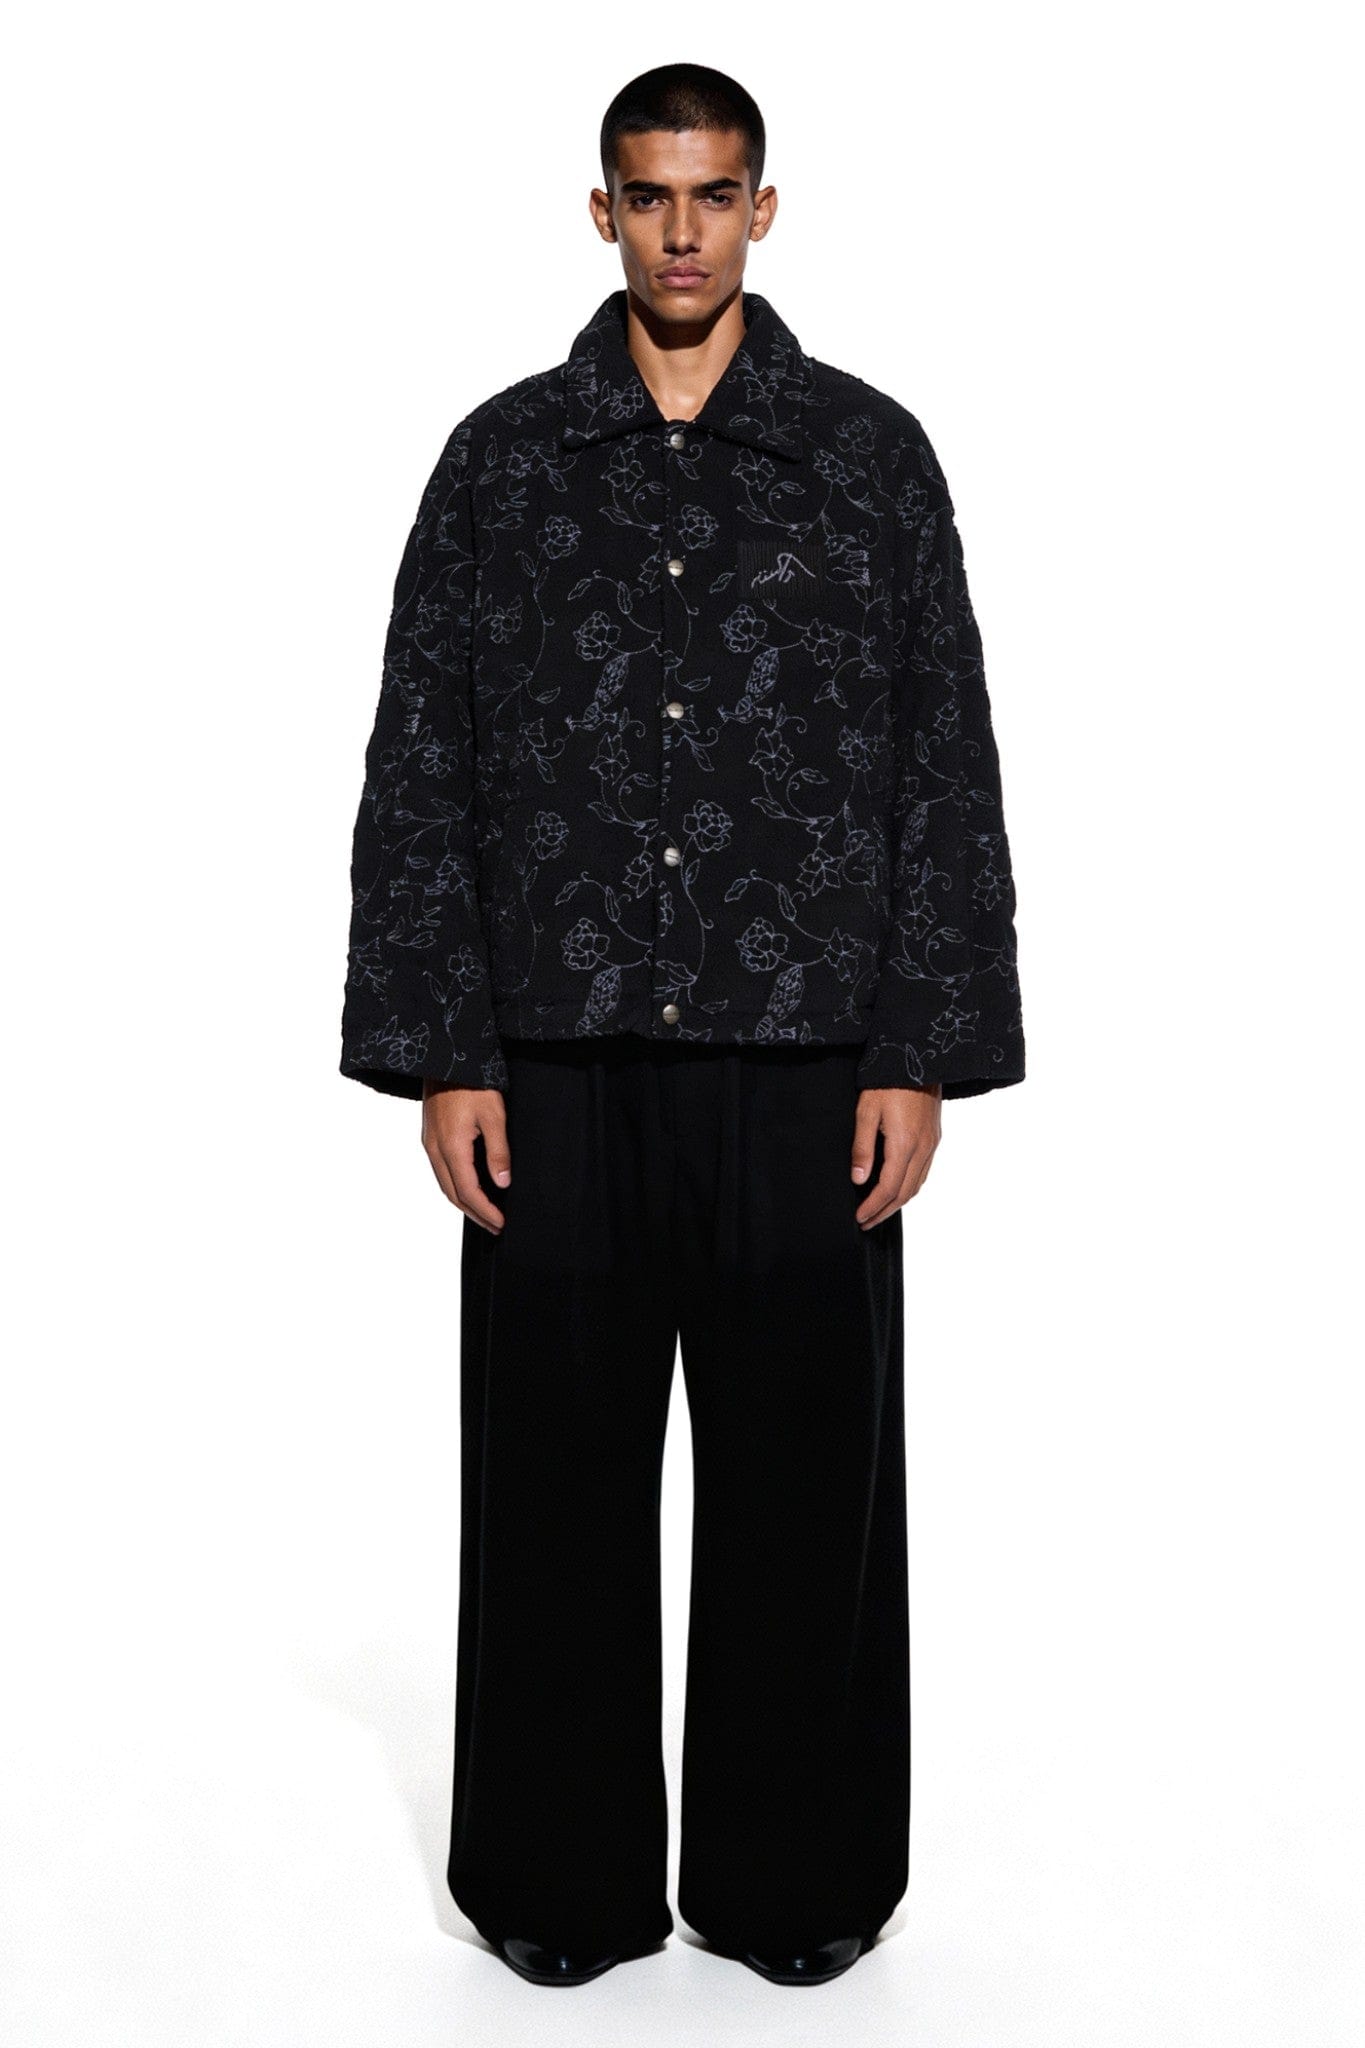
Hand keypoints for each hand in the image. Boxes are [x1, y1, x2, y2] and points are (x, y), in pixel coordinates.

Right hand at [421, 1080, 509, 1232]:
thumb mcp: (493, 1113)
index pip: (467, 1191)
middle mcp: (434, 1148)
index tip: (501, 1224)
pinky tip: (469, 1186)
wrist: (444, 1054)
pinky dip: (455, 1185)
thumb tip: (502, 1183)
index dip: (485, 1211)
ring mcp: (429, 1142)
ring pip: (444, 1183)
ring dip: (463, 1202)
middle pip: (452, 1193)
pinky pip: (440, 1170)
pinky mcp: (430, 1135)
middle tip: (495, 1226)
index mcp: (451, 1146)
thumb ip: (498, 1150)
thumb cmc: (472, 1081)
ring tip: (484, 1213)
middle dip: (474, 1213)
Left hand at [852, 1084, 941, 1227]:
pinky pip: (924, 1171)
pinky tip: (898, 1187)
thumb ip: (862, 1148)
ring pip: (918, 1184)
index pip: (888, 1188)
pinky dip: (910, 1186)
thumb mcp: (866, 1111)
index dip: (873, 1207)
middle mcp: (923, 1148)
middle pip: (905, 1193)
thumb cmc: (888, 1080)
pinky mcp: (935, 1136)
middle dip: (885, 1211)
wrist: (918, 1055)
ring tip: (880, 1210)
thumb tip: (858, 1179)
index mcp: (905, 1144)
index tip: (860, 1217)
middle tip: (867, 1222)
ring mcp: (932, 1143)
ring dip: (898, 1202)